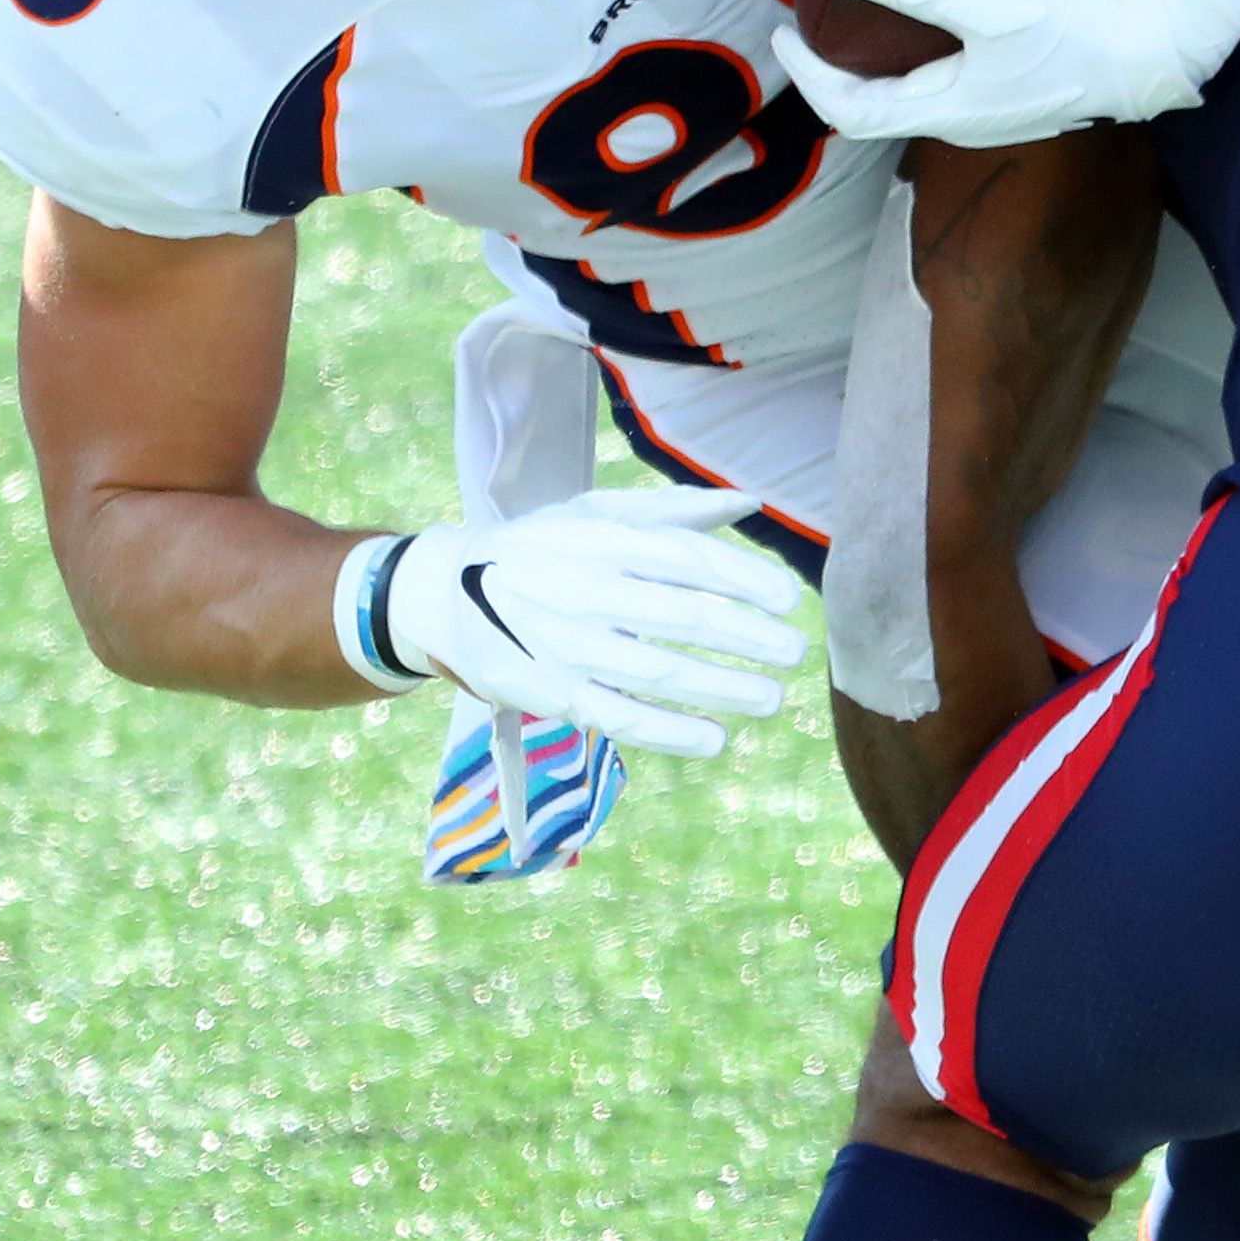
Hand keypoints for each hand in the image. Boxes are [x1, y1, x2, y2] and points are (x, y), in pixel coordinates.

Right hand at [380, 486, 808, 754]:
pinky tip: (716, 737)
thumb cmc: (538, 548)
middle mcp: (584, 590)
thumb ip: (674, 509)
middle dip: (750, 638)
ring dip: (725, 689)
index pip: (688, 558)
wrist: (445, 597)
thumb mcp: (593, 512)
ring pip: (661, 673)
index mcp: (599, 539)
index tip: (789, 599)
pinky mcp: (554, 695)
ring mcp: (568, 647)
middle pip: (684, 618)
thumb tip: (750, 503)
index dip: (747, 579)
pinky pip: (623, 720)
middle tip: (794, 652)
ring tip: (771, 697)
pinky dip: (674, 733)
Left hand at [776, 0, 1239, 148]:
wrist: (1157, 45)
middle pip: (878, 109)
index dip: (808, 75)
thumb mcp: (992, 3)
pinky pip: (951, 78)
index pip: (851, 110)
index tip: (783, 34)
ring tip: (863, 20)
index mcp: (946, 110)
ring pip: (916, 96)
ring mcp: (997, 110)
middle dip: (838, 72)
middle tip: (815, 27)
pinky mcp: (1023, 89)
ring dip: (880, 64)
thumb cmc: (1078, 32)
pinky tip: (934, 19)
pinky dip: (921, 53)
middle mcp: (965, 120)